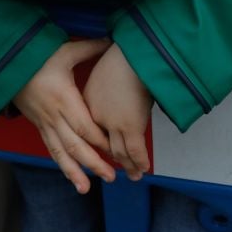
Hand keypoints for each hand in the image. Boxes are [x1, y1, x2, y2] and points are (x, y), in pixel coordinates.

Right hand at [12, 38, 115, 193]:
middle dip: (94, 163)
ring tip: (88, 188)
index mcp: (63, 98)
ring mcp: (45, 124)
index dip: (101, 140)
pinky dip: (62, 166)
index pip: (85, 126)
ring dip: (76, 172)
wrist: (6, 66)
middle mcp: (54, 116)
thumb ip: (90, 48)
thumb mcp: (64, 50)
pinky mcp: (39, 127)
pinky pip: (51, 150)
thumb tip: (113, 40)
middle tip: (112, 177)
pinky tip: (73, 179)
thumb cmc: (37, 57)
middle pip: (76, 145)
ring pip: (61, 153)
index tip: (118, 150)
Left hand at [82, 43, 152, 180]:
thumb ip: (102, 84)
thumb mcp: (98, 69)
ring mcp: (113, 124)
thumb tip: (112, 87)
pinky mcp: (130, 127)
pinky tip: (144, 168)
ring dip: (129, 164)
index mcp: (87, 104)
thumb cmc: (118, 57)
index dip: (103, 140)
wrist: (130, 56)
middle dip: (113, 158)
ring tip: (134, 175)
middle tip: (118, 169)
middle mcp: (97, 118)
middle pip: (105, 144)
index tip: (109, 147)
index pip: (93, 130)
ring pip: (120, 151)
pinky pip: (135, 150)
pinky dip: (140, 160)